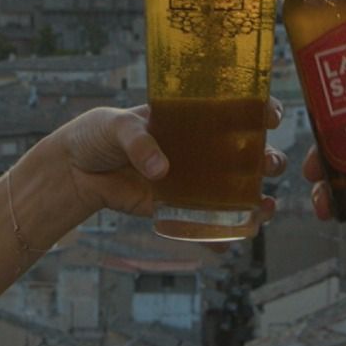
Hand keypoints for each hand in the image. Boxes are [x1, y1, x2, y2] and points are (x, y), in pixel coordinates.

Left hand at [52, 98, 286, 229]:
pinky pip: (206, 219)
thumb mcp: (117, 126)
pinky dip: (223, 232)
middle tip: (269, 164)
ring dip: (257, 196)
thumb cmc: (99, 133)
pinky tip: (237, 237)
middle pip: (246, 151)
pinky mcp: (177, 205)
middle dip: (268, 158)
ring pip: (236, 187)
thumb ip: (139, 142)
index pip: (235, 108)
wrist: (75, 169)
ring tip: (267, 206)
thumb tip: (160, 169)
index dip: (260, 110)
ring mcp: (192, 177)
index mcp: (190, 115)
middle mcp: (199, 145)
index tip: (270, 116)